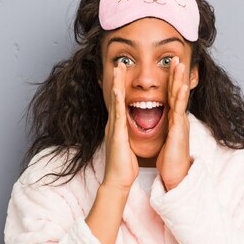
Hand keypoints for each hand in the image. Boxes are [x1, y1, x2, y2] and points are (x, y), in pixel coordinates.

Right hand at [102, 64, 138, 191]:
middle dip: (117, 80)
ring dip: (116, 84)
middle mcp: (114, 124)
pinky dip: (117, 102)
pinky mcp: (116, 134)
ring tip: (118, 68)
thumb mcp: (127, 145)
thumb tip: (130, 128)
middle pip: (115, 97)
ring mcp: (113, 128)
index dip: (121, 86)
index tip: (123, 73)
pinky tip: (118, 90)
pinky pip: (117, 115)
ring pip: (115, 102)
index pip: (120, 102)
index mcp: (118, 126)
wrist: (117, 180)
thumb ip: (127, 134)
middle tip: (119, 63)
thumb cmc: (123, 165)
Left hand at [156, 57, 192, 190]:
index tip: (169, 65)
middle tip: (177, 57)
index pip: (171, 95)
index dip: (170, 80)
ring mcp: (180, 122)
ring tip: (180, 64)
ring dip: (180, 80)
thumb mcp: (165, 137)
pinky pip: (179, 111)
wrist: (174, 174)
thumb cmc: (169, 158)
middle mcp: (178, 118)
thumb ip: (164, 126)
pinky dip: (180, 97)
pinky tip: (181, 86)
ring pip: (180, 97)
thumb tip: (160, 119)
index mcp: (173, 119)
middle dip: (177, 74)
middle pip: (177, 91)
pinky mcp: (179, 130)